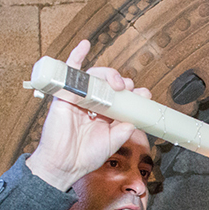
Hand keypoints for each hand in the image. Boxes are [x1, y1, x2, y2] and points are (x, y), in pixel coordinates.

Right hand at [26, 39, 151, 190]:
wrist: (64, 164)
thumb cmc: (85, 156)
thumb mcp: (111, 144)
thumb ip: (122, 131)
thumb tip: (133, 121)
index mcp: (106, 115)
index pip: (122, 98)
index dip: (133, 94)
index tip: (144, 95)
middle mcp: (94, 104)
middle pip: (110, 85)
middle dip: (123, 83)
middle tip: (130, 89)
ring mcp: (80, 98)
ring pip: (95, 77)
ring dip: (109, 75)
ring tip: (117, 83)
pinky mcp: (65, 95)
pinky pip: (69, 72)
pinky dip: (76, 56)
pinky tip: (85, 45)